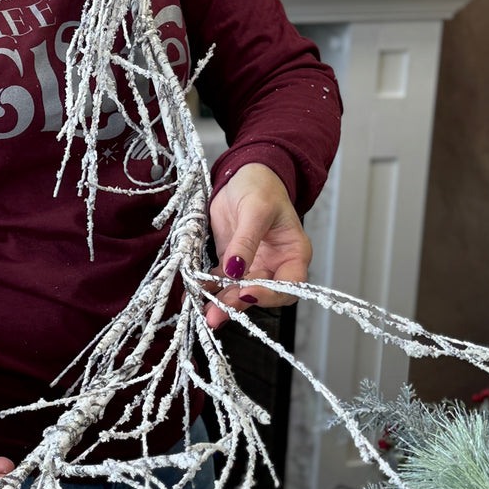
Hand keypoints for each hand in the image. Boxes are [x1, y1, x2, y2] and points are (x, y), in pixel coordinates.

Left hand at [205, 163, 311, 327]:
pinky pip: (220, 281)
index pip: (289, 285)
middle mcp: (275, 265)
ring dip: (221, 302)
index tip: (247, 292)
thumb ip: (246, 241)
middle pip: (260, 294)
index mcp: (293, 253)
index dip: (270, 294)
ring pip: (238, 292)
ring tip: (204, 312)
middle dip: (238, 304)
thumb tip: (235, 269)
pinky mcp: (231, 263)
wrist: (243, 176)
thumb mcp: (256, 210)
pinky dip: (208, 288)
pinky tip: (194, 293)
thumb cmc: (262, 187)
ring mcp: (252, 266)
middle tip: (217, 313)